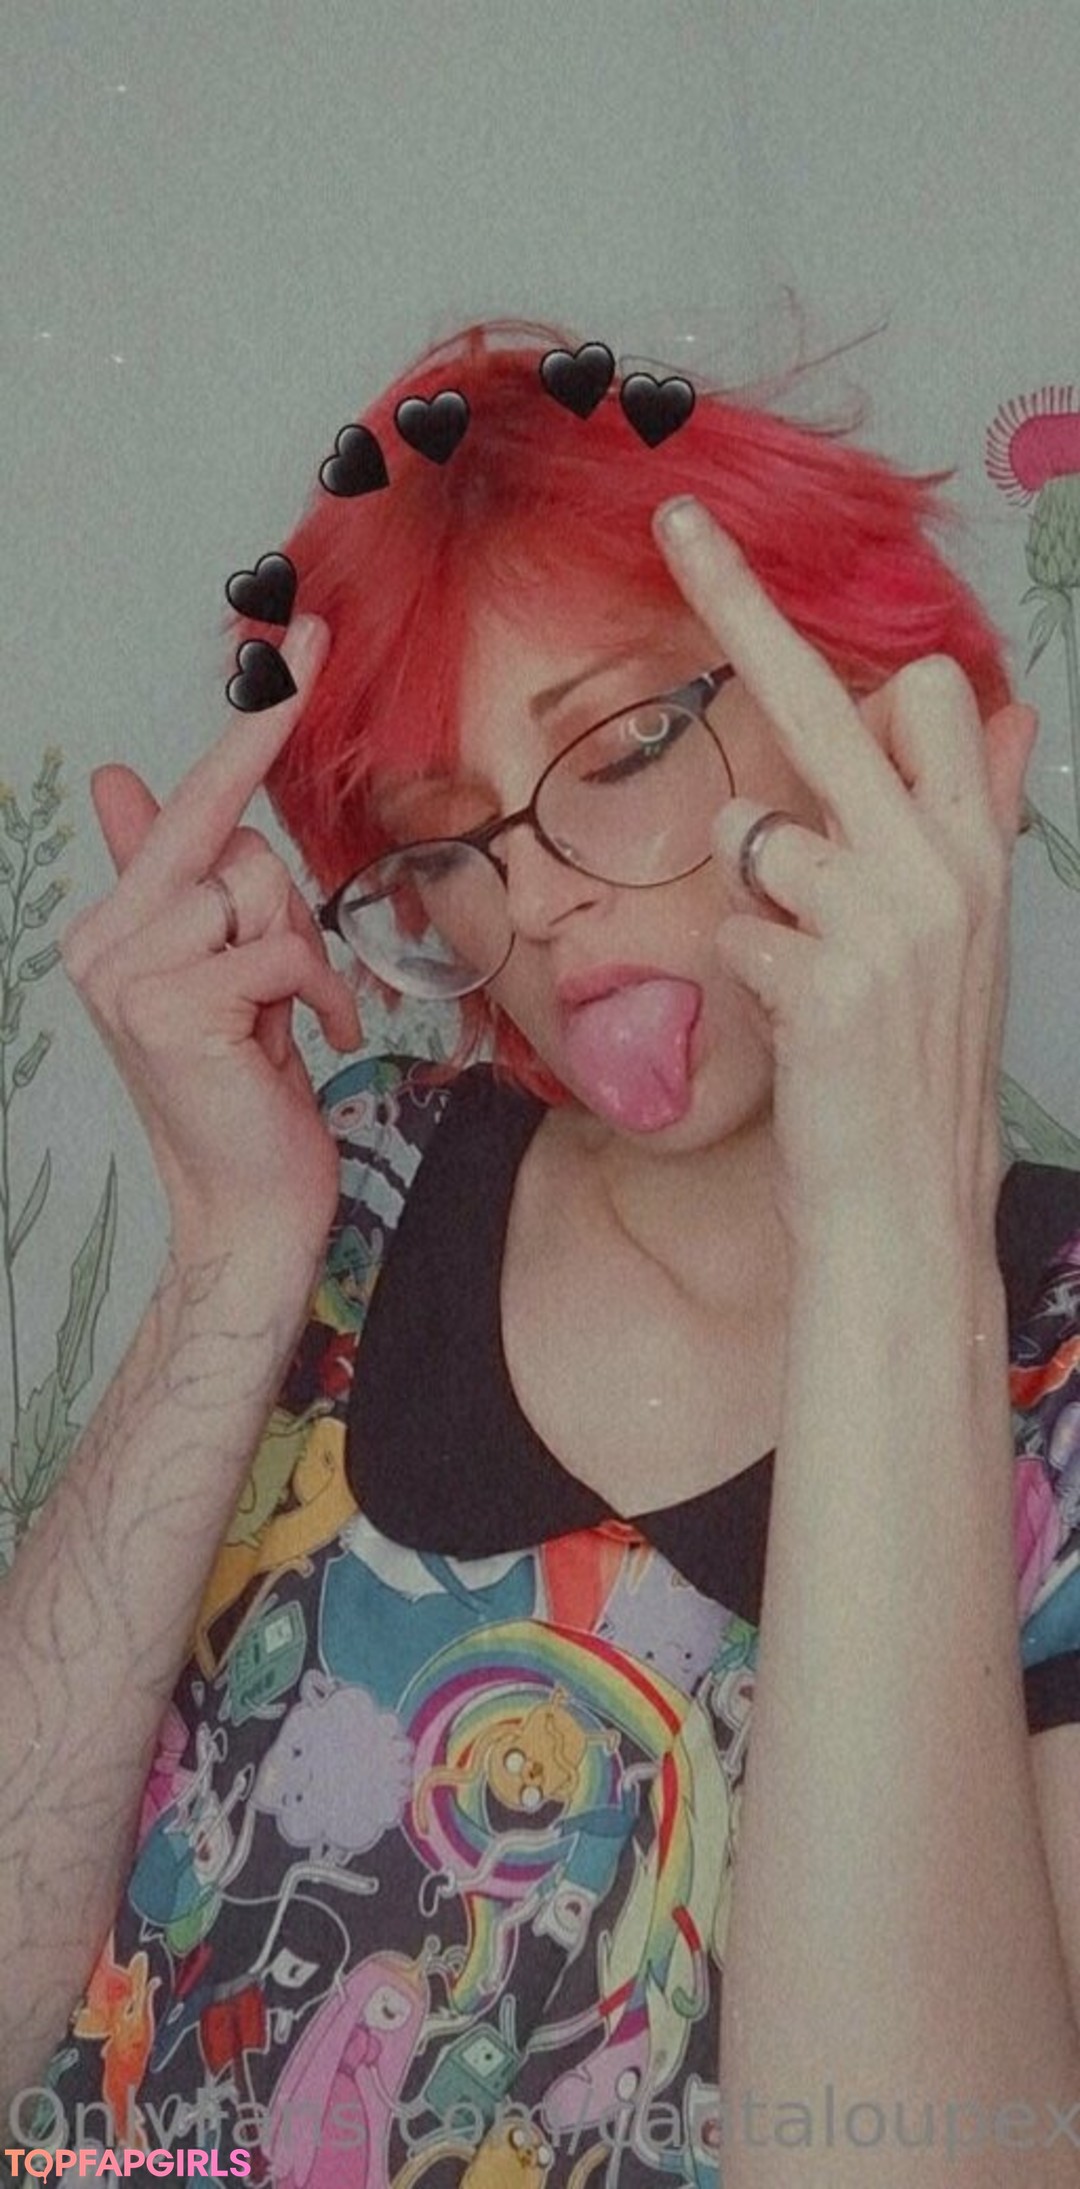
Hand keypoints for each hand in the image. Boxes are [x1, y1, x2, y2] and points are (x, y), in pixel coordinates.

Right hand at [59, 616, 361, 1256]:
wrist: (251, 1206)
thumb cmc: (250, 1092)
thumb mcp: (227, 971)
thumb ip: (184, 880)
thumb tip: (116, 776)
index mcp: (114, 923)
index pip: (189, 802)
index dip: (253, 723)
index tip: (308, 636)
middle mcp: (100, 939)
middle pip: (231, 840)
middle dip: (281, 906)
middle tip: (279, 989)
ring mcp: (124, 972)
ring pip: (256, 887)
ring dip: (298, 954)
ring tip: (282, 1020)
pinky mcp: (167, 1003)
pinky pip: (277, 944)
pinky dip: (314, 992)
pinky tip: (301, 1041)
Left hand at [653, 498, 1036, 1253]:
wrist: (910, 1200)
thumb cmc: (918, 1063)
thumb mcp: (968, 935)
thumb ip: (974, 819)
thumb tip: (1004, 718)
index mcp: (973, 849)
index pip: (929, 695)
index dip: (861, 670)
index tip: (773, 605)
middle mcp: (938, 869)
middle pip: (827, 701)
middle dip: (742, 605)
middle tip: (678, 523)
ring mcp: (882, 924)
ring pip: (751, 833)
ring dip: (749, 890)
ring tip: (797, 961)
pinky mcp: (824, 985)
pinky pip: (731, 930)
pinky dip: (741, 972)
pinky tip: (789, 1020)